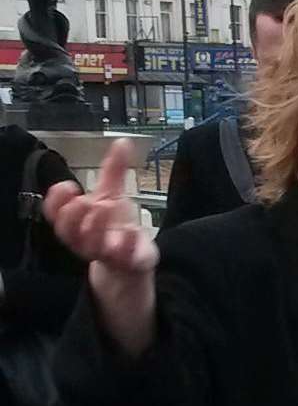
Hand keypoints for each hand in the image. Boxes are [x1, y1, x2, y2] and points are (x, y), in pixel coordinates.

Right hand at [43, 138, 157, 357]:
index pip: (56, 215)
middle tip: (86, 200)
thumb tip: (122, 141)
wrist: (131, 265)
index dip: (56, 202)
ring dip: (96, 227)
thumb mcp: (114, 197)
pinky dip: (129, 245)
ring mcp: (108, 255)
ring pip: (92, 247)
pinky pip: (127, 259)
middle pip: (70, 232)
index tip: (67, 186)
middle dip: (75, 215)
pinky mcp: (131, 265)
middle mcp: (88, 241)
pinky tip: (134, 233)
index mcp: (79, 223)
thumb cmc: (115, 228)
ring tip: (106, 208)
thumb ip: (114, 172)